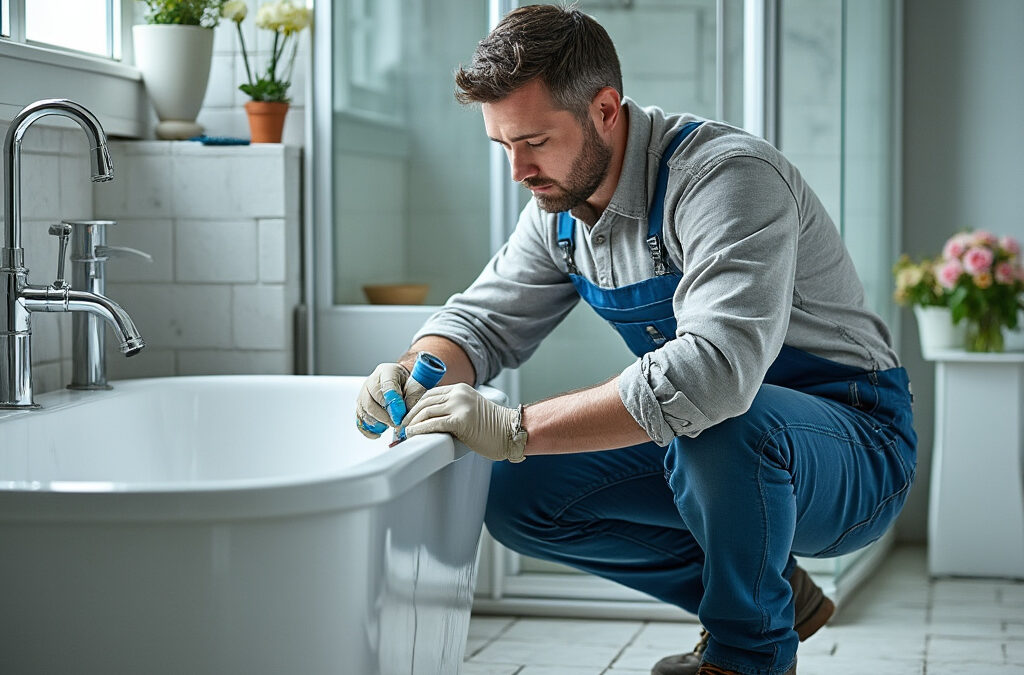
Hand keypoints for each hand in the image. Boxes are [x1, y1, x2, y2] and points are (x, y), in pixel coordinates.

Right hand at [355, 362, 428, 438]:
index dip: (393, 402)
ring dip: (379, 423)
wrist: (402, 382)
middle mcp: (371, 382)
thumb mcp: (416, 385)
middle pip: (371, 403)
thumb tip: (406, 415)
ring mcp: (363, 395)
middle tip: (398, 424)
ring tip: (392, 425)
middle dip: (385, 417)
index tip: (400, 414)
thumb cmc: (410, 383)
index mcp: (387, 372)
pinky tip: (379, 433)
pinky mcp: (361, 408)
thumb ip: (412, 397)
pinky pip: (360, 422)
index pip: (387, 386)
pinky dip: (369, 430)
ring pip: (365, 413)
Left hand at [402, 383, 526, 461]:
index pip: (429, 394)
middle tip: (400, 427)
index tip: (406, 417)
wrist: (512, 433)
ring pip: (426, 412)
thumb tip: (429, 422)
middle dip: (409, 415)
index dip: (414, 406)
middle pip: (424, 402)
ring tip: (404, 433)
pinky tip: (413, 434)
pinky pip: (433, 424)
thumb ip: (452, 410)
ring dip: (411, 424)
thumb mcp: (470, 411)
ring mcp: (460, 405)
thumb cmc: (493, 428)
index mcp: (460, 389)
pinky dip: (419, 430)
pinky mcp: (460, 420)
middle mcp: (458, 394)